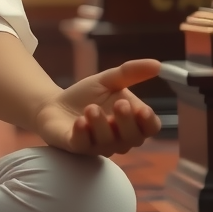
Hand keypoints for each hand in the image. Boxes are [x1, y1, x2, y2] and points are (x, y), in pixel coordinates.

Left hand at [33, 59, 162, 156]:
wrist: (54, 103)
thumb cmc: (87, 95)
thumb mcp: (109, 80)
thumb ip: (131, 73)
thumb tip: (158, 64)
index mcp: (131, 122)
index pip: (150, 128)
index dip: (148, 122)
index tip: (143, 110)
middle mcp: (118, 139)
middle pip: (132, 138)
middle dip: (127, 122)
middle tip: (120, 104)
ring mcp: (97, 146)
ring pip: (108, 143)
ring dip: (101, 125)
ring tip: (91, 108)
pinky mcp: (76, 146)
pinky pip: (83, 145)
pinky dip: (82, 134)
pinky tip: (80, 122)